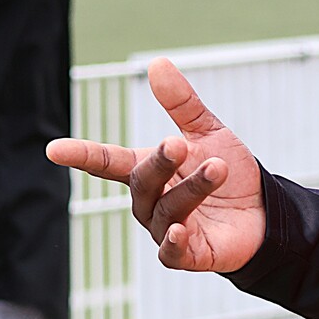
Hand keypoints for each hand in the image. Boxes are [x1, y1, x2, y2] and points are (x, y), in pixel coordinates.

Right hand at [46, 57, 265, 271]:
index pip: (109, 161)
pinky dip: (173, 243)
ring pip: (166, 210)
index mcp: (149, 170)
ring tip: (217, 168)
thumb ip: (181, 103)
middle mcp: (151, 201)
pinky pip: (171, 253)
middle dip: (159, 163)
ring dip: (190, 188)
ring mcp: (166, 230)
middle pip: (142, 182)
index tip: (54, 149)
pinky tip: (180, 230)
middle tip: (177, 143)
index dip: (83, 154)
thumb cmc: (227, 171)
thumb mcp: (207, 131)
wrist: (264, 210)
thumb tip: (156, 63)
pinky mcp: (189, 255)